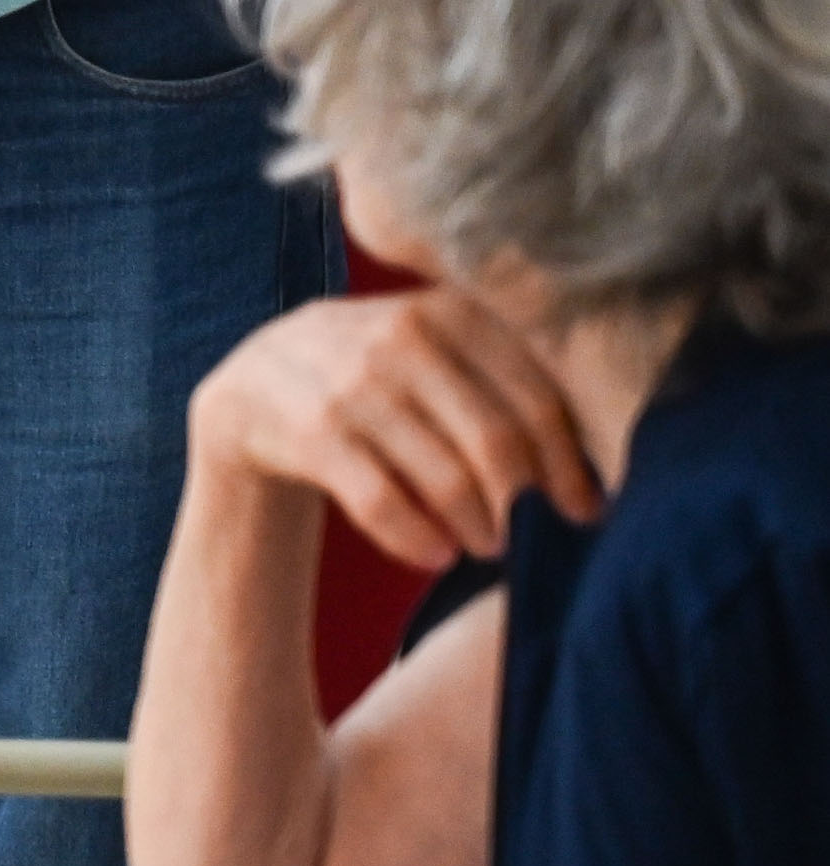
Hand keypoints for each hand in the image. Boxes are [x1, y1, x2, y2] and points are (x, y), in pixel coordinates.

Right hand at [189, 289, 605, 571]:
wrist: (253, 388)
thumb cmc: (377, 381)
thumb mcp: (433, 347)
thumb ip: (505, 367)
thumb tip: (612, 444)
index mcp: (448, 309)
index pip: (537, 396)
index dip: (571, 464)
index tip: (586, 511)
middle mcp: (400, 334)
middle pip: (496, 440)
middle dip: (525, 503)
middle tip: (535, 539)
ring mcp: (348, 381)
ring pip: (444, 476)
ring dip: (478, 528)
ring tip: (488, 548)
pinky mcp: (306, 429)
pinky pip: (381, 500)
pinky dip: (416, 538)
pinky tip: (434, 555)